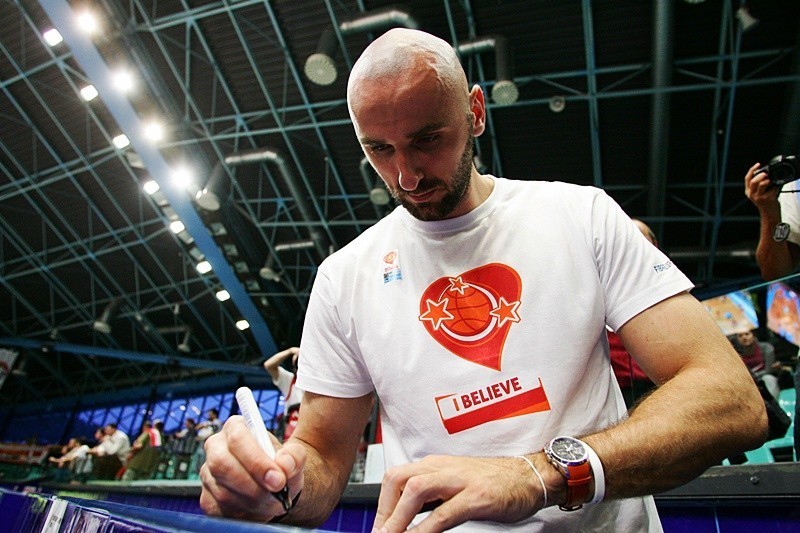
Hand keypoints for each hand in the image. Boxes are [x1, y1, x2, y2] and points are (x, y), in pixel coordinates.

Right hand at [199, 415, 304, 521]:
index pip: (237, 438)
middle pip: (221, 464)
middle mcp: (216, 447)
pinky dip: (242, 514)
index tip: (278, 479)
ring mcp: (208, 473)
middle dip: (252, 485)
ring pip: (223, 492)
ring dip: (252, 502)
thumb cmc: (280, 466)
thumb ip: (294, 456)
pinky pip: (219, 509)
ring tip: (273, 503)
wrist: (275, 486)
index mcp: (235, 427)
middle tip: (276, 496)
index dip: (256, 461)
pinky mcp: (206, 497)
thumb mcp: (294, 457)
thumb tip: (284, 464)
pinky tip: (257, 509)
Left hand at [372, 455, 545, 532]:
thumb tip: (406, 513)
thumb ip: (432, 493)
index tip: (380, 525)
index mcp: (436, 464)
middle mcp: (443, 468)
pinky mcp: (476, 497)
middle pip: (398, 479)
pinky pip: (442, 514)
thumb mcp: (455, 482)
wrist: (529, 477)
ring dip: (398, 518)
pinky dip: (424, 529)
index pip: (396, 477)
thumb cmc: (494, 481)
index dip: (382, 503)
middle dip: (384, 509)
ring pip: (415, 491)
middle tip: (381, 532)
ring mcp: (459, 481)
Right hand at [745, 162, 779, 210]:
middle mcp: (751, 194)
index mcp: (748, 191)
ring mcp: (758, 197)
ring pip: (762, 184)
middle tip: (766, 174)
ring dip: (768, 180)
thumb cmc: (765, 202)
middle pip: (753, 181)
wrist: (769, 214)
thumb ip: (759, 185)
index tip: (758, 164)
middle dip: (761, 175)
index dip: (752, 170)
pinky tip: (776, 190)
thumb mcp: (758, 193)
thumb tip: (765, 173)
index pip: (747, 178)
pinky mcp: (766, 199)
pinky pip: (772, 189)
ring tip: (772, 181)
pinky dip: (776, 187)